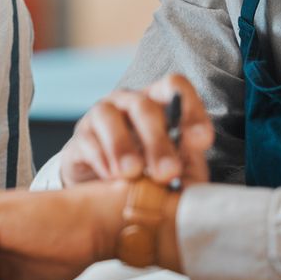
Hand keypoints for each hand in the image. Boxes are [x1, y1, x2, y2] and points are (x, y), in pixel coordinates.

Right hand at [59, 74, 213, 186]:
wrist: (107, 193)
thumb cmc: (151, 176)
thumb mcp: (175, 173)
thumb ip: (187, 173)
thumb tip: (190, 186)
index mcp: (160, 103)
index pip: (175, 86)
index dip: (190, 109)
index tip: (200, 141)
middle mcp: (130, 102)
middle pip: (143, 106)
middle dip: (157, 141)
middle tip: (166, 173)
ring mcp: (102, 116)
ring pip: (109, 117)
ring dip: (122, 146)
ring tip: (132, 173)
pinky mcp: (81, 137)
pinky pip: (87, 140)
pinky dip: (100, 158)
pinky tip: (111, 176)